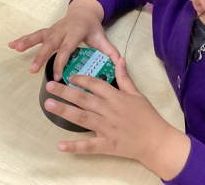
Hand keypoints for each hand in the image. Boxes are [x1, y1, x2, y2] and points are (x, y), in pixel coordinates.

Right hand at [9, 0, 120, 75]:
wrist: (85, 11)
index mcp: (77, 31)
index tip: (58, 76)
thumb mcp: (102, 38)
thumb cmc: (93, 27)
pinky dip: (23, 39)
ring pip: (40, 36)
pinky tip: (12, 44)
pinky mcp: (48, 30)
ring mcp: (54, 29)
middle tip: (33, 69)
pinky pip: (35, 35)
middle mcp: (63, 29)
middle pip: (51, 43)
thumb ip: (110, 51)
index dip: (62, 61)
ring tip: (16, 49)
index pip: (68, 48)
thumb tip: (119, 63)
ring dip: (27, 43)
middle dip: (41, 56)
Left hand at [43, 57, 189, 178]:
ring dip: (64, 111)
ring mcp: (106, 128)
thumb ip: (125, 77)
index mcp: (116, 97)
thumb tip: (120, 59)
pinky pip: (89, 146)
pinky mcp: (107, 145)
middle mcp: (108, 110)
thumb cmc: (147, 115)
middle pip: (84, 99)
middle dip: (65, 92)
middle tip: (49, 86)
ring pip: (82, 118)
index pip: (95, 84)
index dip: (81, 79)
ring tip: (48, 104)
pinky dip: (74, 146)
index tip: (69, 76)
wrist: (156, 140)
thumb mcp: (137, 93)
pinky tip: (60, 145)